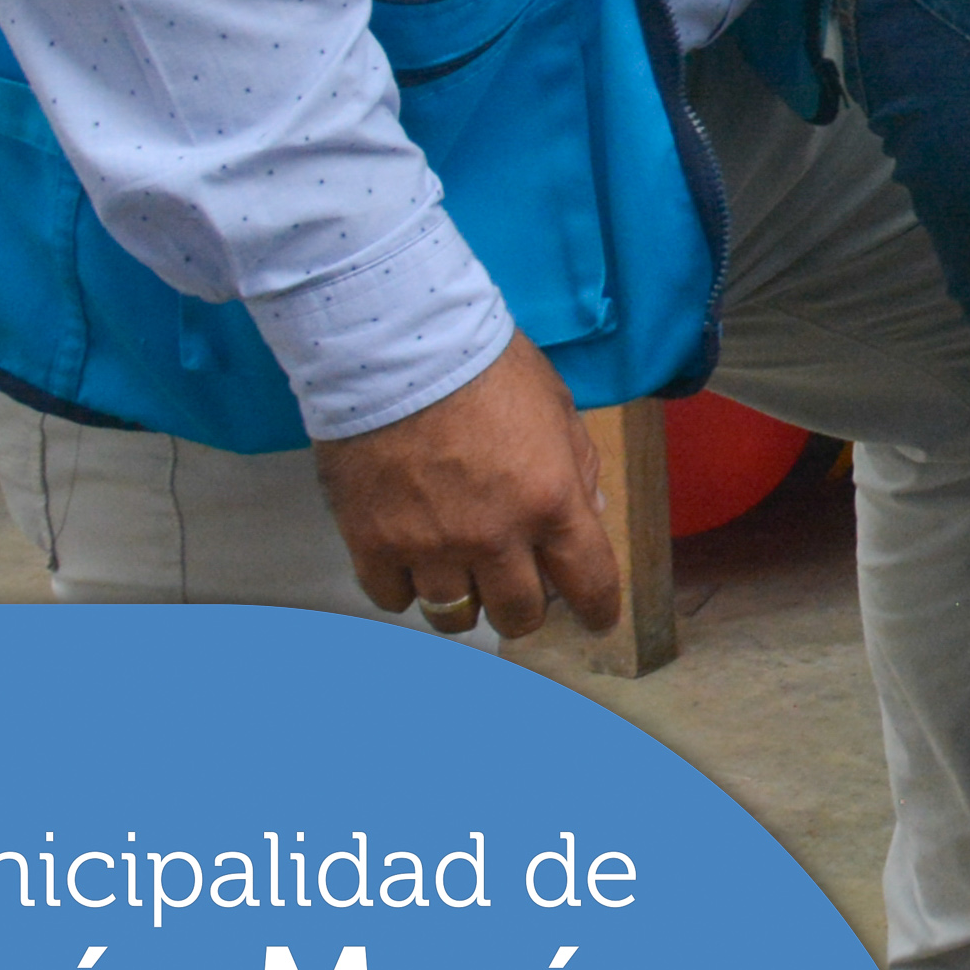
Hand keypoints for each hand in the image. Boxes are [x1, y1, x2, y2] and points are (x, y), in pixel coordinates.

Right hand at [313, 335, 617, 643]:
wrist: (396, 348)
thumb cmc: (486, 367)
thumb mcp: (556, 406)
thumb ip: (576, 465)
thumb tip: (588, 512)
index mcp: (550, 500)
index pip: (587, 583)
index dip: (597, 610)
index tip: (595, 620)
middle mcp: (494, 537)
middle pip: (517, 616)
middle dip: (524, 609)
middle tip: (517, 588)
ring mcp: (430, 547)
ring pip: (453, 617)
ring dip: (464, 600)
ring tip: (461, 575)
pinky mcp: (373, 544)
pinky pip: (393, 598)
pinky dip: (405, 587)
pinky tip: (410, 562)